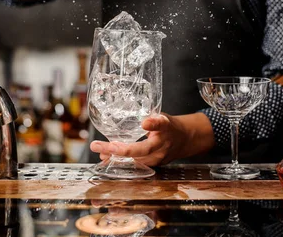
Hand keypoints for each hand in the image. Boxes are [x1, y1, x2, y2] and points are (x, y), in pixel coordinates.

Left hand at [90, 113, 214, 166]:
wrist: (184, 140)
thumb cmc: (170, 127)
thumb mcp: (163, 117)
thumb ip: (153, 120)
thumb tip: (142, 122)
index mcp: (166, 130)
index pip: (160, 126)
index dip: (152, 124)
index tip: (145, 123)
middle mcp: (161, 147)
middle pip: (140, 150)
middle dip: (119, 150)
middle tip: (101, 145)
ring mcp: (157, 159)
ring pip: (135, 160)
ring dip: (115, 157)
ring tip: (99, 150)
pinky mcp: (152, 165)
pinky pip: (135, 165)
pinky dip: (120, 162)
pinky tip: (105, 158)